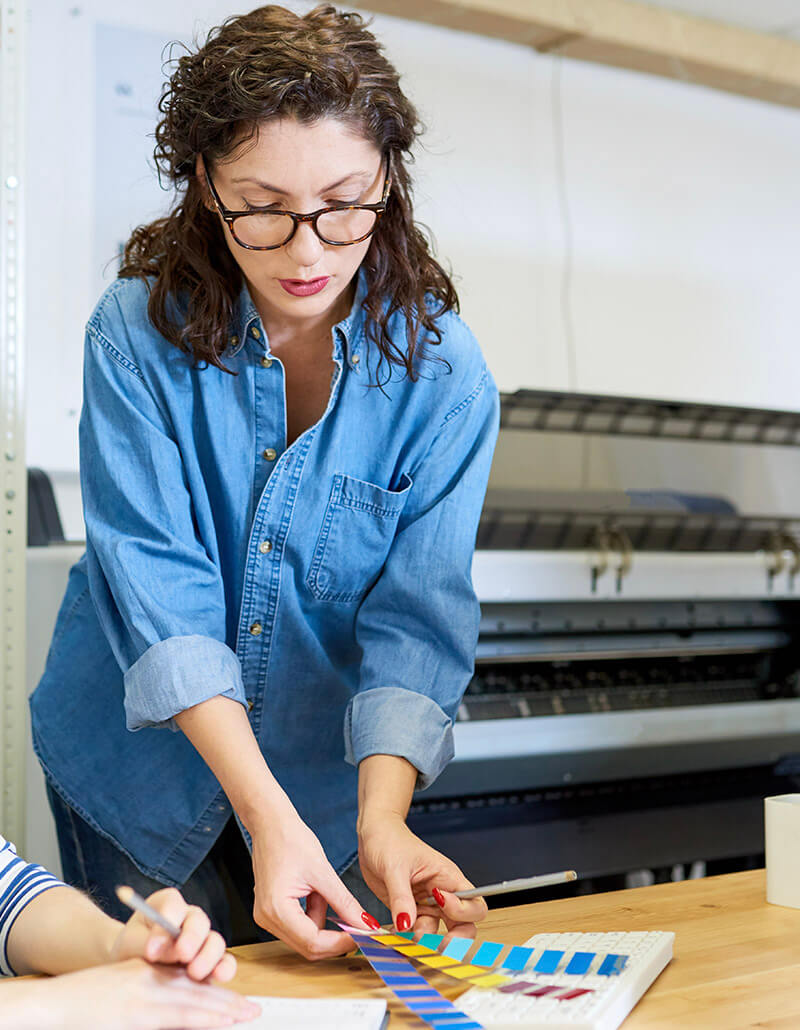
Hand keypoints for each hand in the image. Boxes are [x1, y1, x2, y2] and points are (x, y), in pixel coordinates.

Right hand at [1, 958, 260, 1029]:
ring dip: (222, 1010)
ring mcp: (146, 995)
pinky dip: (202, 1018)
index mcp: (149, 972)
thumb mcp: (121, 990)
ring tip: (245, 1016)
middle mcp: (152, 979)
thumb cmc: (83, 1001)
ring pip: (194, 1002)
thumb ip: (147, 995)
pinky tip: (220, 1021)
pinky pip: (178, 1015)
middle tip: (252, 1009)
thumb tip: (172, 1012)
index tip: (236, 1001)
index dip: (215, 990)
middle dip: (227, 1001)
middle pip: (197, 990)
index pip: (189, 981)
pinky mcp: (139, 1012)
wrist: (54, 1003)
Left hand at [112, 887, 235, 982]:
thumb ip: (145, 944)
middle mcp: (189, 918)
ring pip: (215, 941)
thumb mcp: (129, 943)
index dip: (166, 922)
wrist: (132, 968)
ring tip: (194, 972)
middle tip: (182, 954)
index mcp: (167, 905)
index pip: (172, 905)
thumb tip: (167, 951)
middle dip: (192, 938)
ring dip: (208, 956)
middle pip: (198, 921)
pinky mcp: (211, 961)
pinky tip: (219, 976)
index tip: (152, 947)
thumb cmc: (131, 949)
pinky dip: (225, 968)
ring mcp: (202, 940)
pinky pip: (225, 961)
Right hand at [250, 813, 379, 958]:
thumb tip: (365, 925)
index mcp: (277, 909)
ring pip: (304, 937)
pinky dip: (313, 915)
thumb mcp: (324, 872)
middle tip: (357, 925)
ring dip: (322, 922)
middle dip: (334, 938)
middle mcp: (266, 919)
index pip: (313, 942)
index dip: (340, 943)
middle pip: (308, 946)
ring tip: (322, 892)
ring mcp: (266, 917)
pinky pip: (298, 926)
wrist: (271, 824)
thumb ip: (345, 903)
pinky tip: (313, 893)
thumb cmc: (292, 840)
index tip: (362, 936)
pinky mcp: (270, 912)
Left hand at [358, 815, 487, 937]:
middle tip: (433, 946)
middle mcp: (442, 894)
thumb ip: (401, 897)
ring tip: (402, 939)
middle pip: (464, 925)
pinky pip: (416, 932)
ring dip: (423, 942)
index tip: (439, 904)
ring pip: (437, 933)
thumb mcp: (394, 866)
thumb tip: (406, 925)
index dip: (462, 911)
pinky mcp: (411, 911)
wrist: (373, 836)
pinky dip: (406, 938)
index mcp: (447, 877)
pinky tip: (393, 934)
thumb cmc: (389, 840)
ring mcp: (427, 904)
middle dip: (453, 941)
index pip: (473, 903)